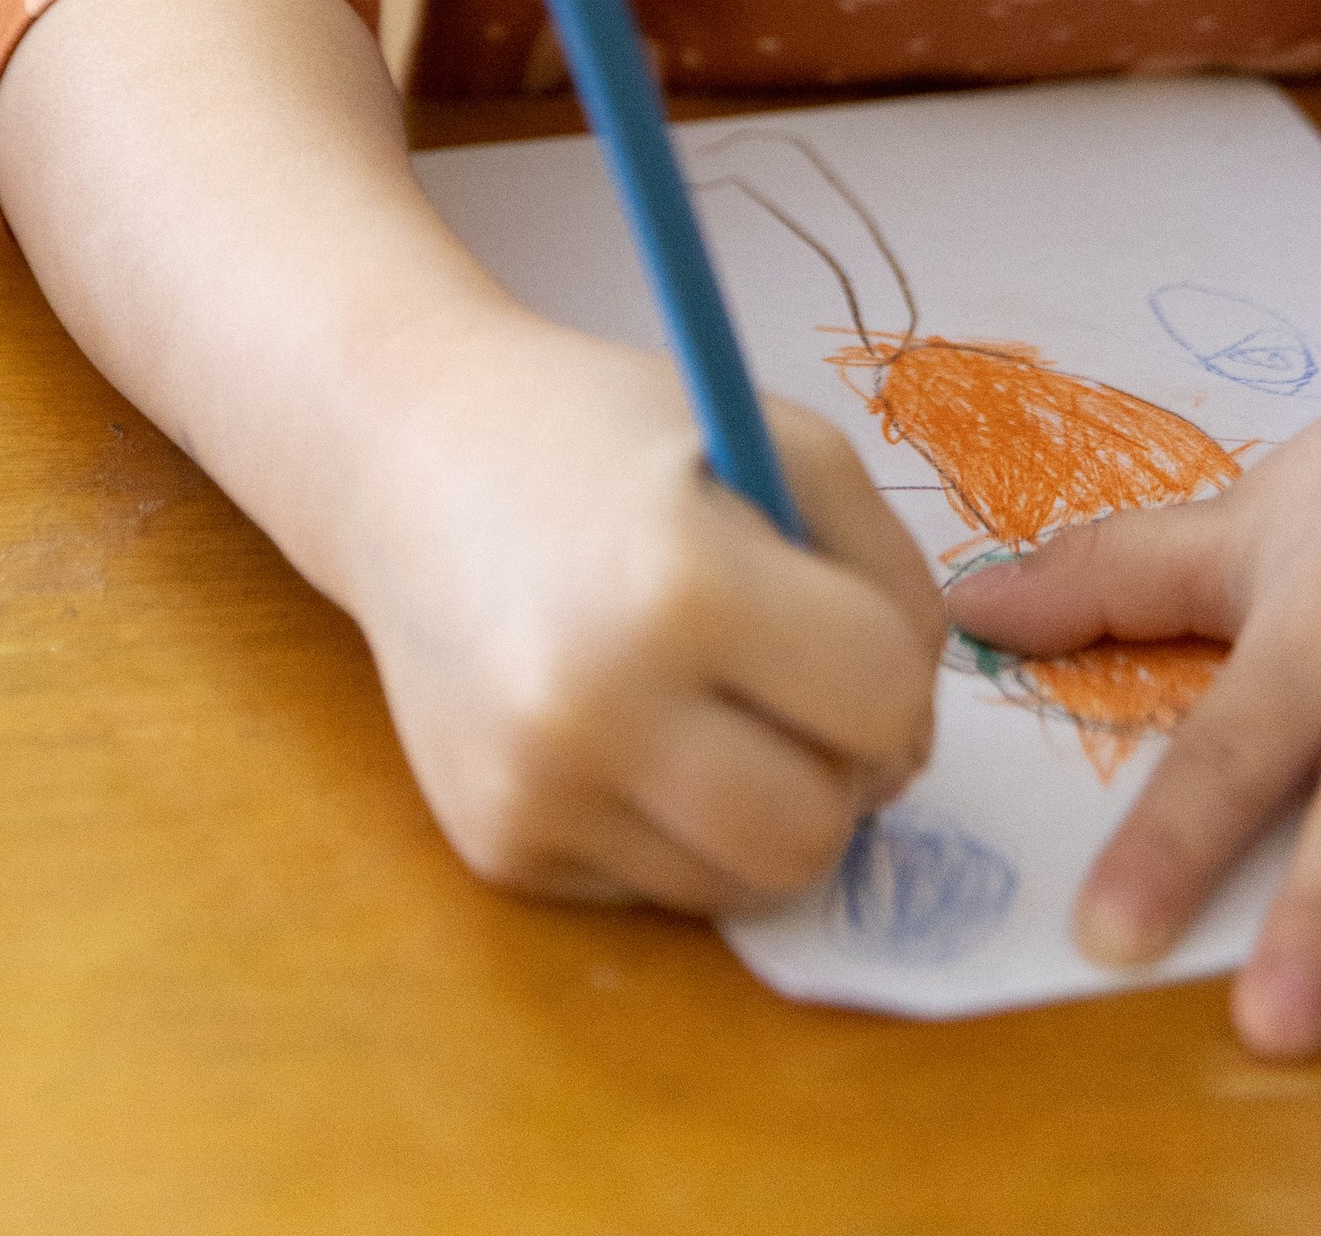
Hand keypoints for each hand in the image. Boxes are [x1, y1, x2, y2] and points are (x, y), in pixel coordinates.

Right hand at [327, 301, 944, 913]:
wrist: (408, 457)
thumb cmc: (612, 436)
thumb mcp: (775, 440)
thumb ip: (886, 573)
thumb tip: (912, 734)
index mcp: (680, 582)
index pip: (880, 698)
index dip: (898, 668)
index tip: (854, 628)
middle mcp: (595, 705)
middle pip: (814, 832)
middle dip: (842, 771)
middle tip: (806, 698)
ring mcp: (535, 789)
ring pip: (741, 884)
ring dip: (764, 809)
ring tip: (722, 708)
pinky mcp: (498, 844)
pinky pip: (655, 885)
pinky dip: (674, 823)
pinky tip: (628, 724)